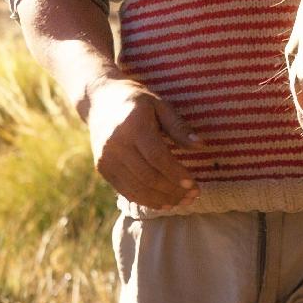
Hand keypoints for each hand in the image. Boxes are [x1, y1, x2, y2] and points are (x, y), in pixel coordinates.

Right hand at [84, 78, 205, 208]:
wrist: (100, 100)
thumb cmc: (137, 101)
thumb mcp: (160, 105)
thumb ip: (179, 127)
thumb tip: (202, 146)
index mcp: (133, 125)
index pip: (157, 156)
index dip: (176, 174)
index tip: (194, 185)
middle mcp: (116, 144)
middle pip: (147, 176)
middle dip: (172, 190)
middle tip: (193, 196)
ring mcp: (106, 158)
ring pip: (136, 188)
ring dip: (161, 199)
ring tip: (181, 202)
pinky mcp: (102, 168)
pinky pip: (125, 190)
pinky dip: (145, 200)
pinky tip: (163, 202)